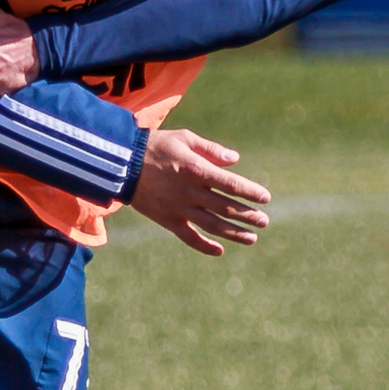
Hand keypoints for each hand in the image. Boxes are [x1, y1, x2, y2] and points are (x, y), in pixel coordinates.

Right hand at [131, 128, 268, 256]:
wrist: (122, 164)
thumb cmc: (155, 146)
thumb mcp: (184, 138)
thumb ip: (210, 149)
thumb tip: (235, 159)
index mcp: (195, 169)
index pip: (230, 183)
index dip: (249, 191)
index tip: (265, 198)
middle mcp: (189, 191)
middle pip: (225, 207)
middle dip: (247, 215)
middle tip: (264, 221)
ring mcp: (178, 208)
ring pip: (212, 225)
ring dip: (234, 233)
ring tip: (252, 238)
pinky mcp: (167, 220)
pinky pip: (189, 237)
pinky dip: (204, 246)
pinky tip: (220, 251)